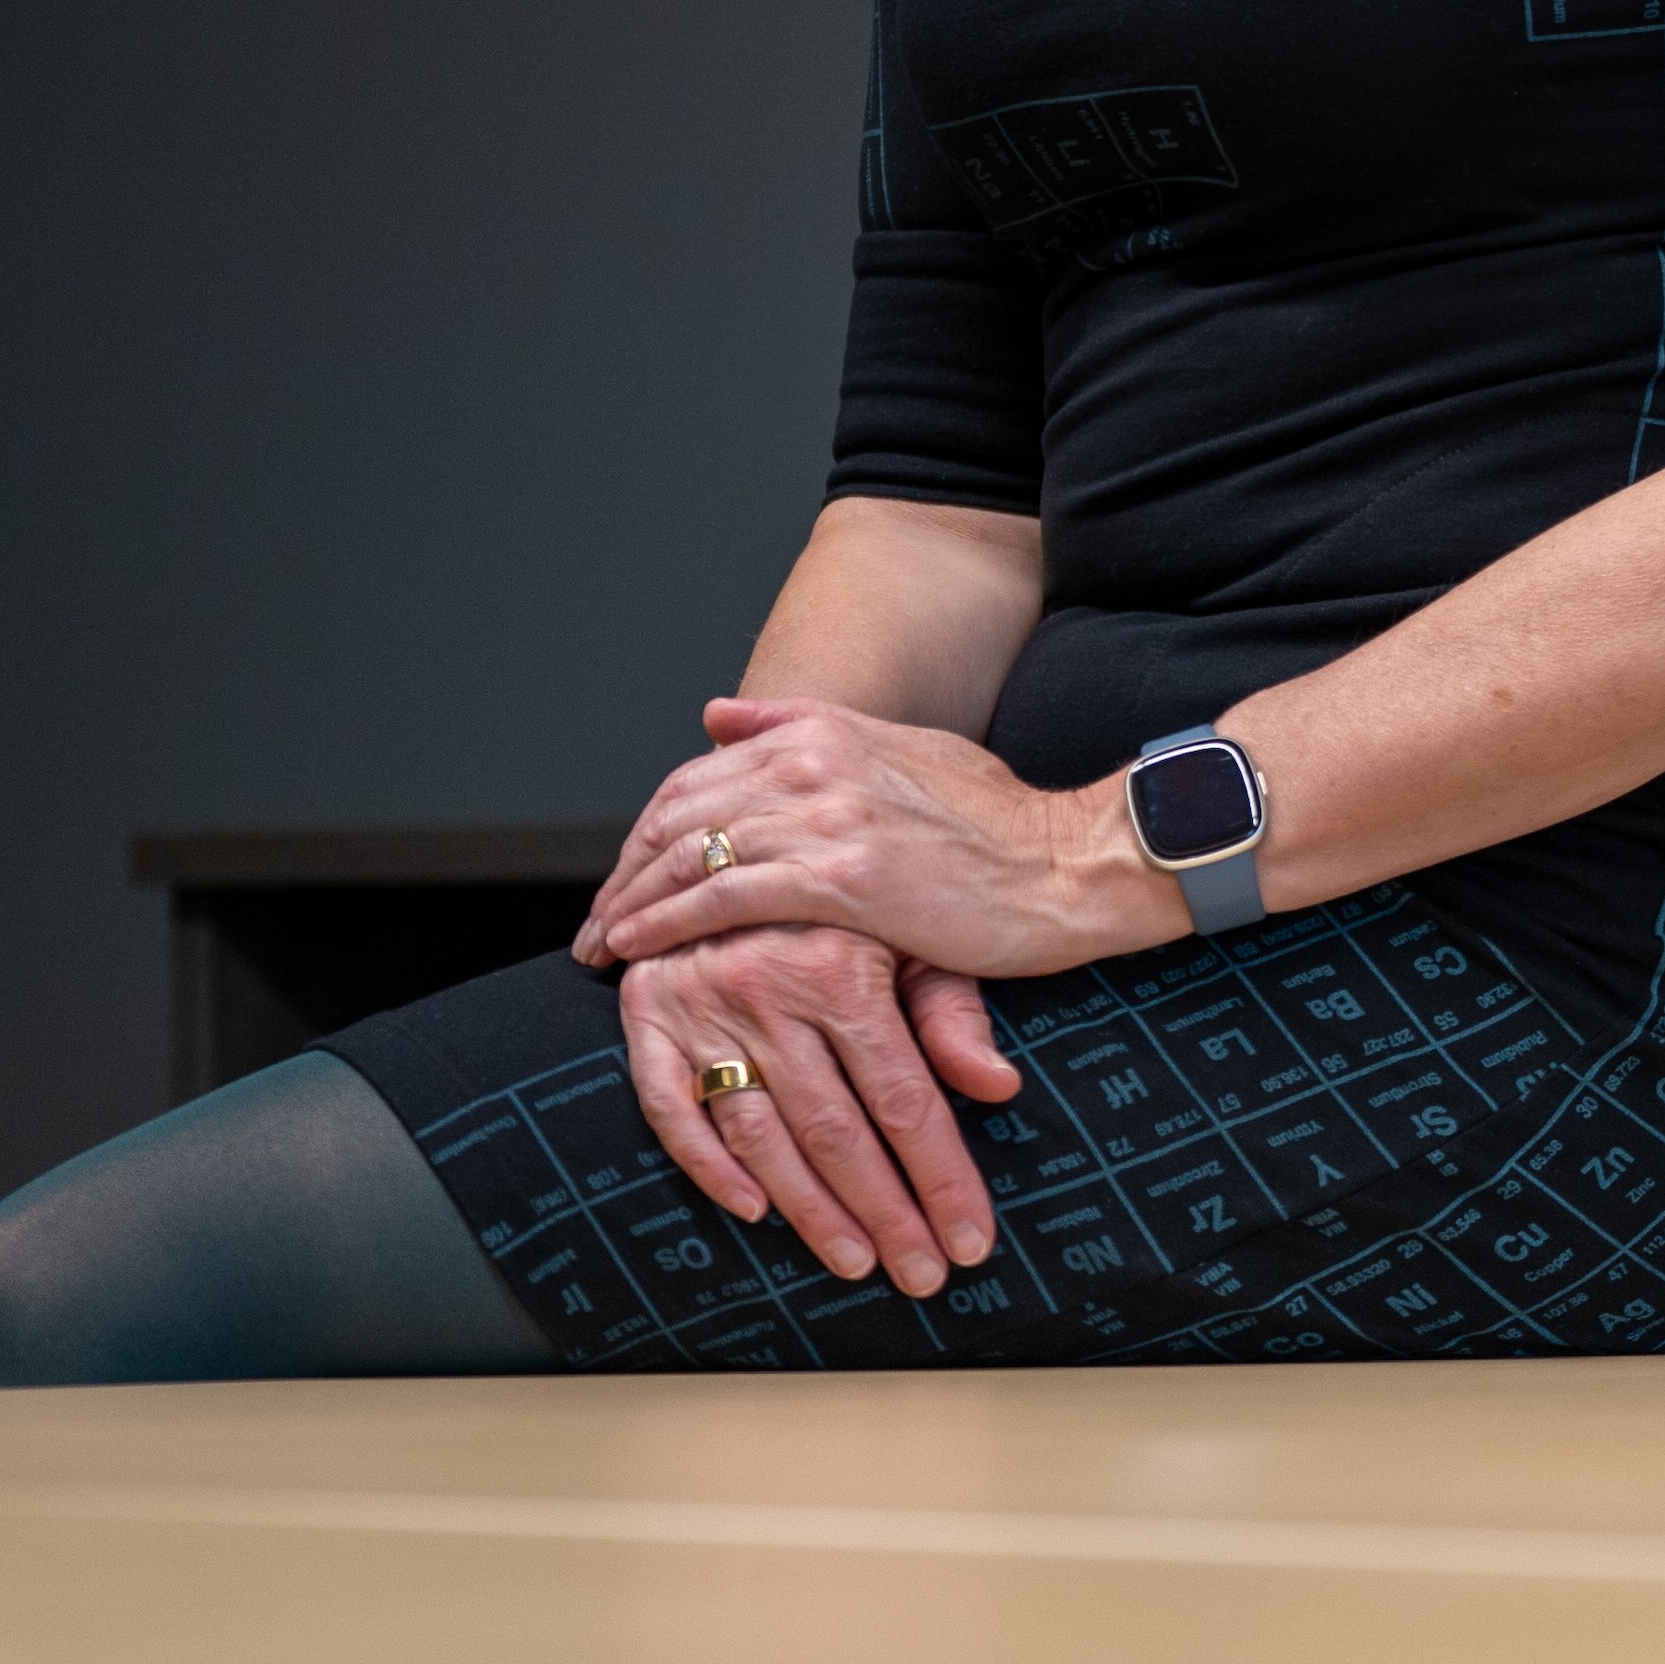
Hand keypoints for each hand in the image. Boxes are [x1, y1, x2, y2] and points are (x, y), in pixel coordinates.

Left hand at [578, 694, 1171, 979]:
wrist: (1065, 864)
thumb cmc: (997, 825)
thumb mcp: (902, 751)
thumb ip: (805, 728)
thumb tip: (716, 713)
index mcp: (828, 731)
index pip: (702, 772)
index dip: (651, 826)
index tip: (628, 872)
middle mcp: (816, 762)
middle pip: (682, 812)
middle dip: (627, 868)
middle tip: (599, 917)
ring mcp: (826, 816)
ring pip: (690, 853)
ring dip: (631, 902)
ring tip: (603, 943)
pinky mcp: (839, 878)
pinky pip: (722, 898)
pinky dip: (667, 923)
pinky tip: (639, 950)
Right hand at [615, 925, 1020, 1296]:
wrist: (735, 840)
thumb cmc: (845, 899)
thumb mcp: (910, 934)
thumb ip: (951, 1011)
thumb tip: (1000, 1087)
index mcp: (841, 968)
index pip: (903, 1100)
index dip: (940, 1178)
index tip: (970, 1240)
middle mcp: (769, 990)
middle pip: (835, 1131)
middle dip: (885, 1213)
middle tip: (921, 1274)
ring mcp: (703, 1008)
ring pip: (761, 1135)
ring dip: (809, 1210)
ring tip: (854, 1262)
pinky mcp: (648, 1018)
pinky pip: (670, 1109)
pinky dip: (707, 1166)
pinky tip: (754, 1211)